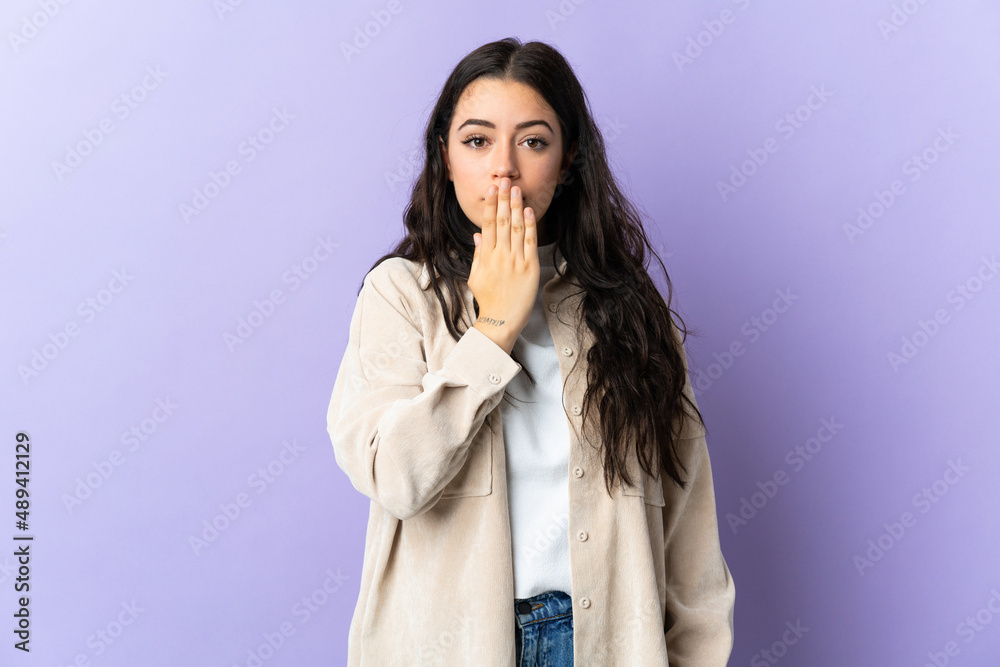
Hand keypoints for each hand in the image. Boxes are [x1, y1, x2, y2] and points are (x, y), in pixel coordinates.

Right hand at [468, 177, 539, 353]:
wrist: (501, 320)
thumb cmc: (488, 300)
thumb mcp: (475, 277)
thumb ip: (477, 254)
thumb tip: (478, 234)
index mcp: (485, 256)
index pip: (487, 224)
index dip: (490, 204)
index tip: (491, 189)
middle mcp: (499, 255)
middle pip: (501, 221)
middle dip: (503, 199)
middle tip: (505, 180)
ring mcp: (515, 260)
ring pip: (516, 227)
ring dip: (516, 207)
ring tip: (517, 189)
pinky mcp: (529, 267)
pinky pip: (530, 242)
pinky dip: (530, 225)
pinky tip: (529, 211)